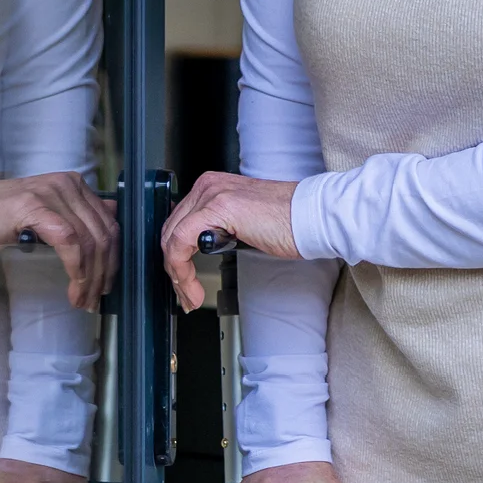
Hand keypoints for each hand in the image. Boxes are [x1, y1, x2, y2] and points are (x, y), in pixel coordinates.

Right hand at [0, 173, 114, 309]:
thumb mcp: (45, 216)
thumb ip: (74, 219)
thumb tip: (109, 228)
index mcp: (73, 185)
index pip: (109, 223)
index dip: (114, 257)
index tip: (107, 283)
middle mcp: (67, 185)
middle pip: (103, 233)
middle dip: (104, 271)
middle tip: (96, 298)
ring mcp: (51, 194)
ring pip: (89, 240)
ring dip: (90, 276)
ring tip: (83, 299)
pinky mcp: (34, 208)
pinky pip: (69, 240)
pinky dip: (77, 266)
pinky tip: (75, 284)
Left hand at [162, 172, 301, 312]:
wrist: (313, 217)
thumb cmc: (289, 222)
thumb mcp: (243, 223)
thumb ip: (218, 227)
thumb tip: (198, 248)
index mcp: (213, 186)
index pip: (177, 223)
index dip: (175, 257)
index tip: (184, 281)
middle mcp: (209, 186)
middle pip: (170, 232)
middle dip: (174, 270)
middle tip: (185, 294)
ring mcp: (212, 194)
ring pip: (171, 239)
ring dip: (178, 275)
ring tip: (190, 296)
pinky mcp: (218, 208)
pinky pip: (181, 243)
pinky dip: (181, 270)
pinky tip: (192, 286)